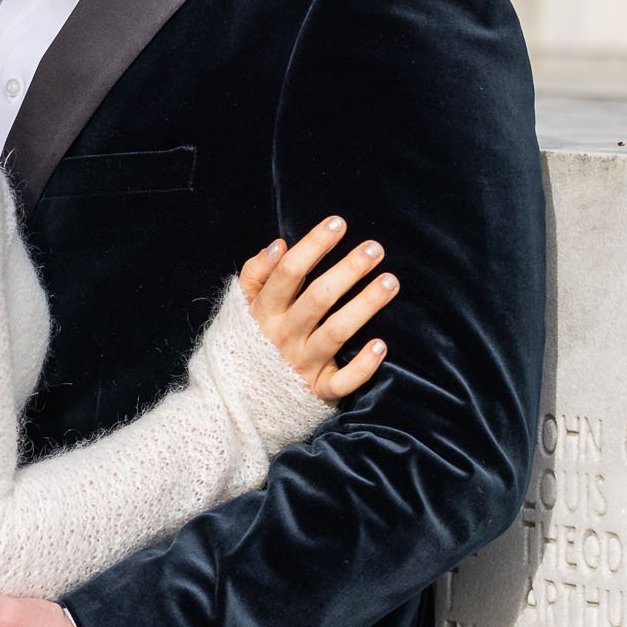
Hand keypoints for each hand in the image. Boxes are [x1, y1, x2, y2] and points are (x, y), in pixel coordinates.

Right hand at [236, 216, 394, 399]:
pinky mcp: (318, 391)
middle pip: (318, 298)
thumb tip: (279, 244)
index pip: (289, 272)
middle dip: (348, 270)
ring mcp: (301, 364)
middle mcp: (283, 336)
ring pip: (336, 333)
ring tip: (390, 282)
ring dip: (365, 306)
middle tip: (375, 249)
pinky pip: (342, 381)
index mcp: (263, 312)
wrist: (236, 403)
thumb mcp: (239, 308)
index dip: (314, 245)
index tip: (338, 223)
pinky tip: (381, 345)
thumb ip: (255, 275)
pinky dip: (362, 366)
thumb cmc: (247, 344)